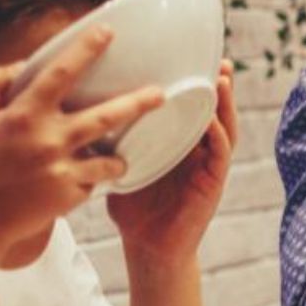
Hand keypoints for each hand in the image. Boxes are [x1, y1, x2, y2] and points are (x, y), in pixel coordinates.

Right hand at [0, 26, 164, 255]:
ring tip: (120, 156)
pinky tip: (80, 181)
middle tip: (160, 93)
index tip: (106, 32)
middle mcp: (48, 140)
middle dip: (138, 103)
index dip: (85, 50)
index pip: (60, 74)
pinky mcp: (70, 196)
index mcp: (23, 116)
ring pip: (110, 158)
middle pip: (106, 116)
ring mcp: (62, 170)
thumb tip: (23, 66)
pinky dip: (91, 178)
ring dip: (117, 157)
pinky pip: (93, 181)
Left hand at [108, 60, 237, 264]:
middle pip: (215, 112)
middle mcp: (199, 151)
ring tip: (221, 81)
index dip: (196, 84)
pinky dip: (219, 136)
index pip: (192, 108)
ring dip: (225, 105)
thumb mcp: (123, 165)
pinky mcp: (212, 184)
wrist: (147, 248)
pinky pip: (220, 155)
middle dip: (218, 86)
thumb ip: (114, 141)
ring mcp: (209, 167)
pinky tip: (212, 121)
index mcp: (180, 144)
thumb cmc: (134, 209)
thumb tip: (80, 111)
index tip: (193, 57)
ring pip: (225, 128)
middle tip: (218, 61)